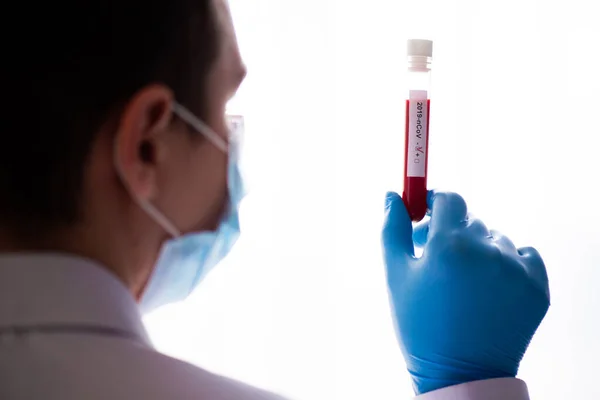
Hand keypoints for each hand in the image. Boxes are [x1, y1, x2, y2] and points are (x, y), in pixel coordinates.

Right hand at [381, 191, 549, 394]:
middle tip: (437, 258)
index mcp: (449, 245)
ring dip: (480, 250)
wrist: (461, 373)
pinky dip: (508, 264)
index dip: (435, 202)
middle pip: (470, 220)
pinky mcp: (537, 285)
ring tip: (465, 283)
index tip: (426, 215)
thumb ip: (392, 229)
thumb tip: (391, 195)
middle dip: (451, 232)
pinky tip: (491, 287)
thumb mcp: (396, 276)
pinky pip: (524, 255)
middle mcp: (487, 250)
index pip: (449, 199)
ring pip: (495, 239)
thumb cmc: (420, 324)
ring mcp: (516, 268)